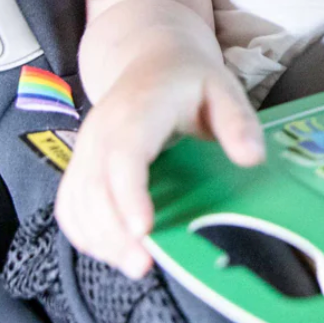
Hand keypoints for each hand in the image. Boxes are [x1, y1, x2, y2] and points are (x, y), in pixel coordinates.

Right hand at [54, 57, 263, 278]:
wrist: (152, 57)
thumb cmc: (189, 77)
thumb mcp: (224, 88)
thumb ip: (238, 122)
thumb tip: (253, 159)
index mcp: (139, 111)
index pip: (124, 157)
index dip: (129, 195)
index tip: (145, 230)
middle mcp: (103, 131)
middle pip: (94, 188)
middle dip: (114, 232)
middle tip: (145, 265)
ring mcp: (86, 148)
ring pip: (77, 202)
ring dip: (100, 240)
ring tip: (136, 264)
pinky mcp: (80, 164)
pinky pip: (70, 205)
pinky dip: (86, 233)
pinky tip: (115, 250)